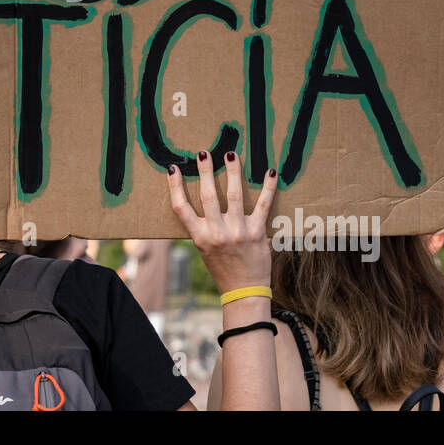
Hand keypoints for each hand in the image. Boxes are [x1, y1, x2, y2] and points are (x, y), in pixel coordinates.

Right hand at [167, 151, 277, 295]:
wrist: (244, 291)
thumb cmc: (222, 269)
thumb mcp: (204, 249)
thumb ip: (202, 227)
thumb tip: (201, 199)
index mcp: (200, 237)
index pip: (181, 207)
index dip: (175, 187)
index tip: (173, 168)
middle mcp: (217, 233)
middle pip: (208, 196)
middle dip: (205, 171)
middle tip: (204, 153)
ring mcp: (238, 231)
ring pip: (234, 195)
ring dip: (232, 172)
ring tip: (231, 154)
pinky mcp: (257, 232)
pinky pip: (263, 205)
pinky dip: (267, 188)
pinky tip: (270, 172)